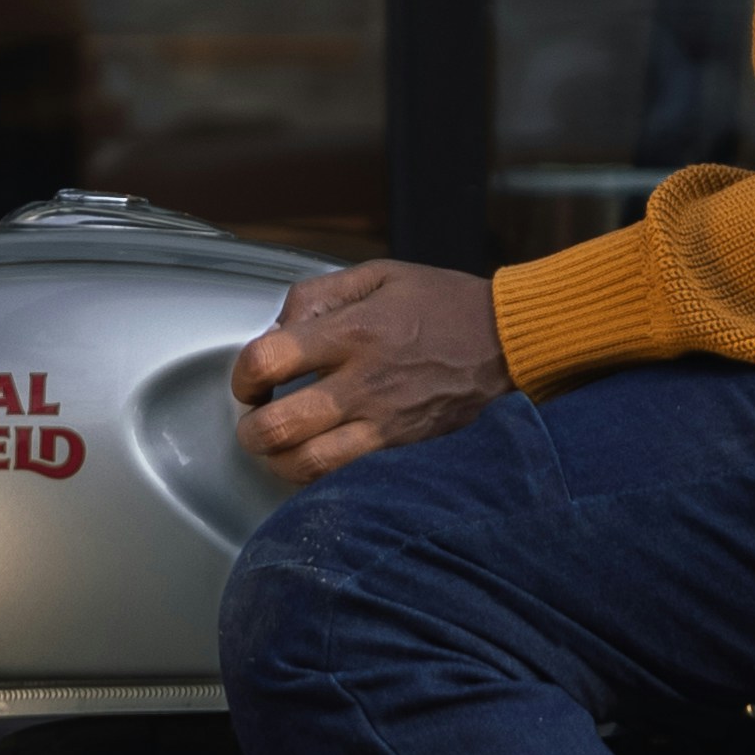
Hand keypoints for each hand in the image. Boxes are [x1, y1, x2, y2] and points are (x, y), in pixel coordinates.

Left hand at [232, 260, 508, 474]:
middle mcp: (364, 383)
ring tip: (281, 447)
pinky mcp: (405, 450)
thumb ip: (318, 295)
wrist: (513, 343)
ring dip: (279, 461)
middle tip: (255, 420)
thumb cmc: (448, 307)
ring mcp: (386, 424)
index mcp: (353, 332)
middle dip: (250, 429)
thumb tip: (278, 328)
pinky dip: (321, 478)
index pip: (268, 361)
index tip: (248, 380)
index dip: (241, 376)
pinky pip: (348, 478)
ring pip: (309, 465)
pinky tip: (320, 458)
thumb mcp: (380, 276)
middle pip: (279, 426)